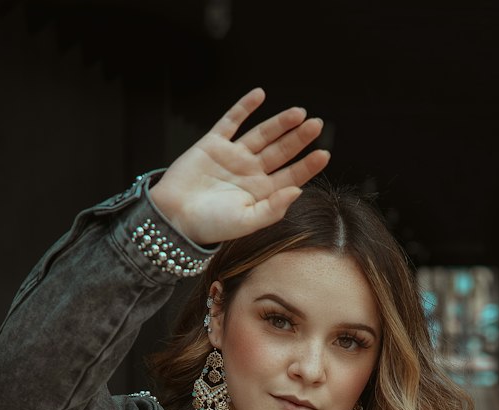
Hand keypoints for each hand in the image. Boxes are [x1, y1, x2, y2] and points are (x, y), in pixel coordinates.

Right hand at [149, 87, 329, 246]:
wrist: (174, 217)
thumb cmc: (209, 225)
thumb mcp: (246, 222)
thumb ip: (273, 209)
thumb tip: (298, 190)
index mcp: (261, 193)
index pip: (291, 176)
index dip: (308, 165)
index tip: (324, 154)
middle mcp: (250, 172)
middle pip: (281, 151)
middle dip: (299, 138)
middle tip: (317, 125)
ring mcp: (233, 156)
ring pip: (262, 134)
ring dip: (280, 123)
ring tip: (299, 113)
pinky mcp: (213, 143)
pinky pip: (232, 121)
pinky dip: (244, 107)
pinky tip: (259, 95)